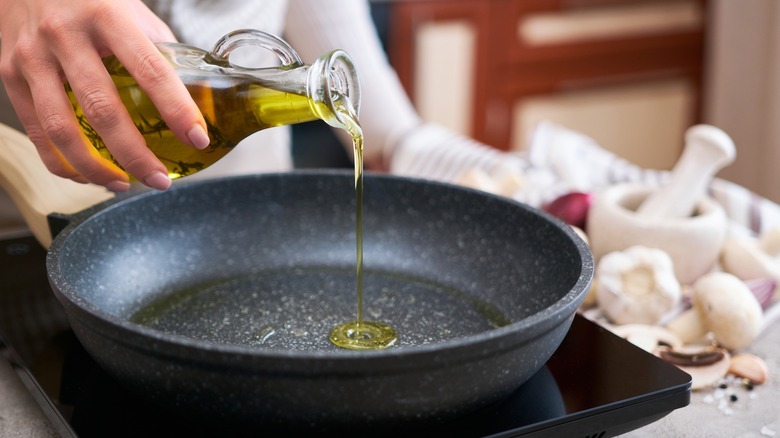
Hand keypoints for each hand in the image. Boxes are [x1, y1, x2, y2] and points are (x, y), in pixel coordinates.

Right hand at [0, 0, 209, 190]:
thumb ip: (158, 48)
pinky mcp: (8, 74)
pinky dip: (62, 163)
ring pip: (62, 129)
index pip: (150, 70)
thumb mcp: (129, 8)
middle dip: (136, 154)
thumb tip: (197, 93)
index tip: (197, 138)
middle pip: (103, 109)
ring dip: (97, 168)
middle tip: (160, 179)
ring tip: (124, 184)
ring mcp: (32, 56)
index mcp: (107, 16)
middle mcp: (65, 35)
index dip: (177, 109)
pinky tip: (88, 175)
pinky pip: (36, 132)